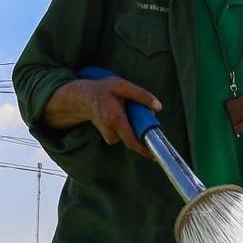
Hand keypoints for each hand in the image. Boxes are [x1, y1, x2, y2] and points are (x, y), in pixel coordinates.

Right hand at [43, 76, 160, 159]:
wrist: (84, 97)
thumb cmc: (104, 90)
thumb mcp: (123, 86)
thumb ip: (141, 95)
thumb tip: (158, 107)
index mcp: (116, 118)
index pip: (131, 140)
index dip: (143, 150)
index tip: (154, 156)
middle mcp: (110, 129)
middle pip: (131, 142)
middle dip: (141, 139)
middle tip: (145, 130)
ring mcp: (107, 134)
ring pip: (127, 137)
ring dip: (132, 129)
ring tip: (126, 113)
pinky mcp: (107, 135)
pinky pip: (121, 135)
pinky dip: (125, 129)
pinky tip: (120, 118)